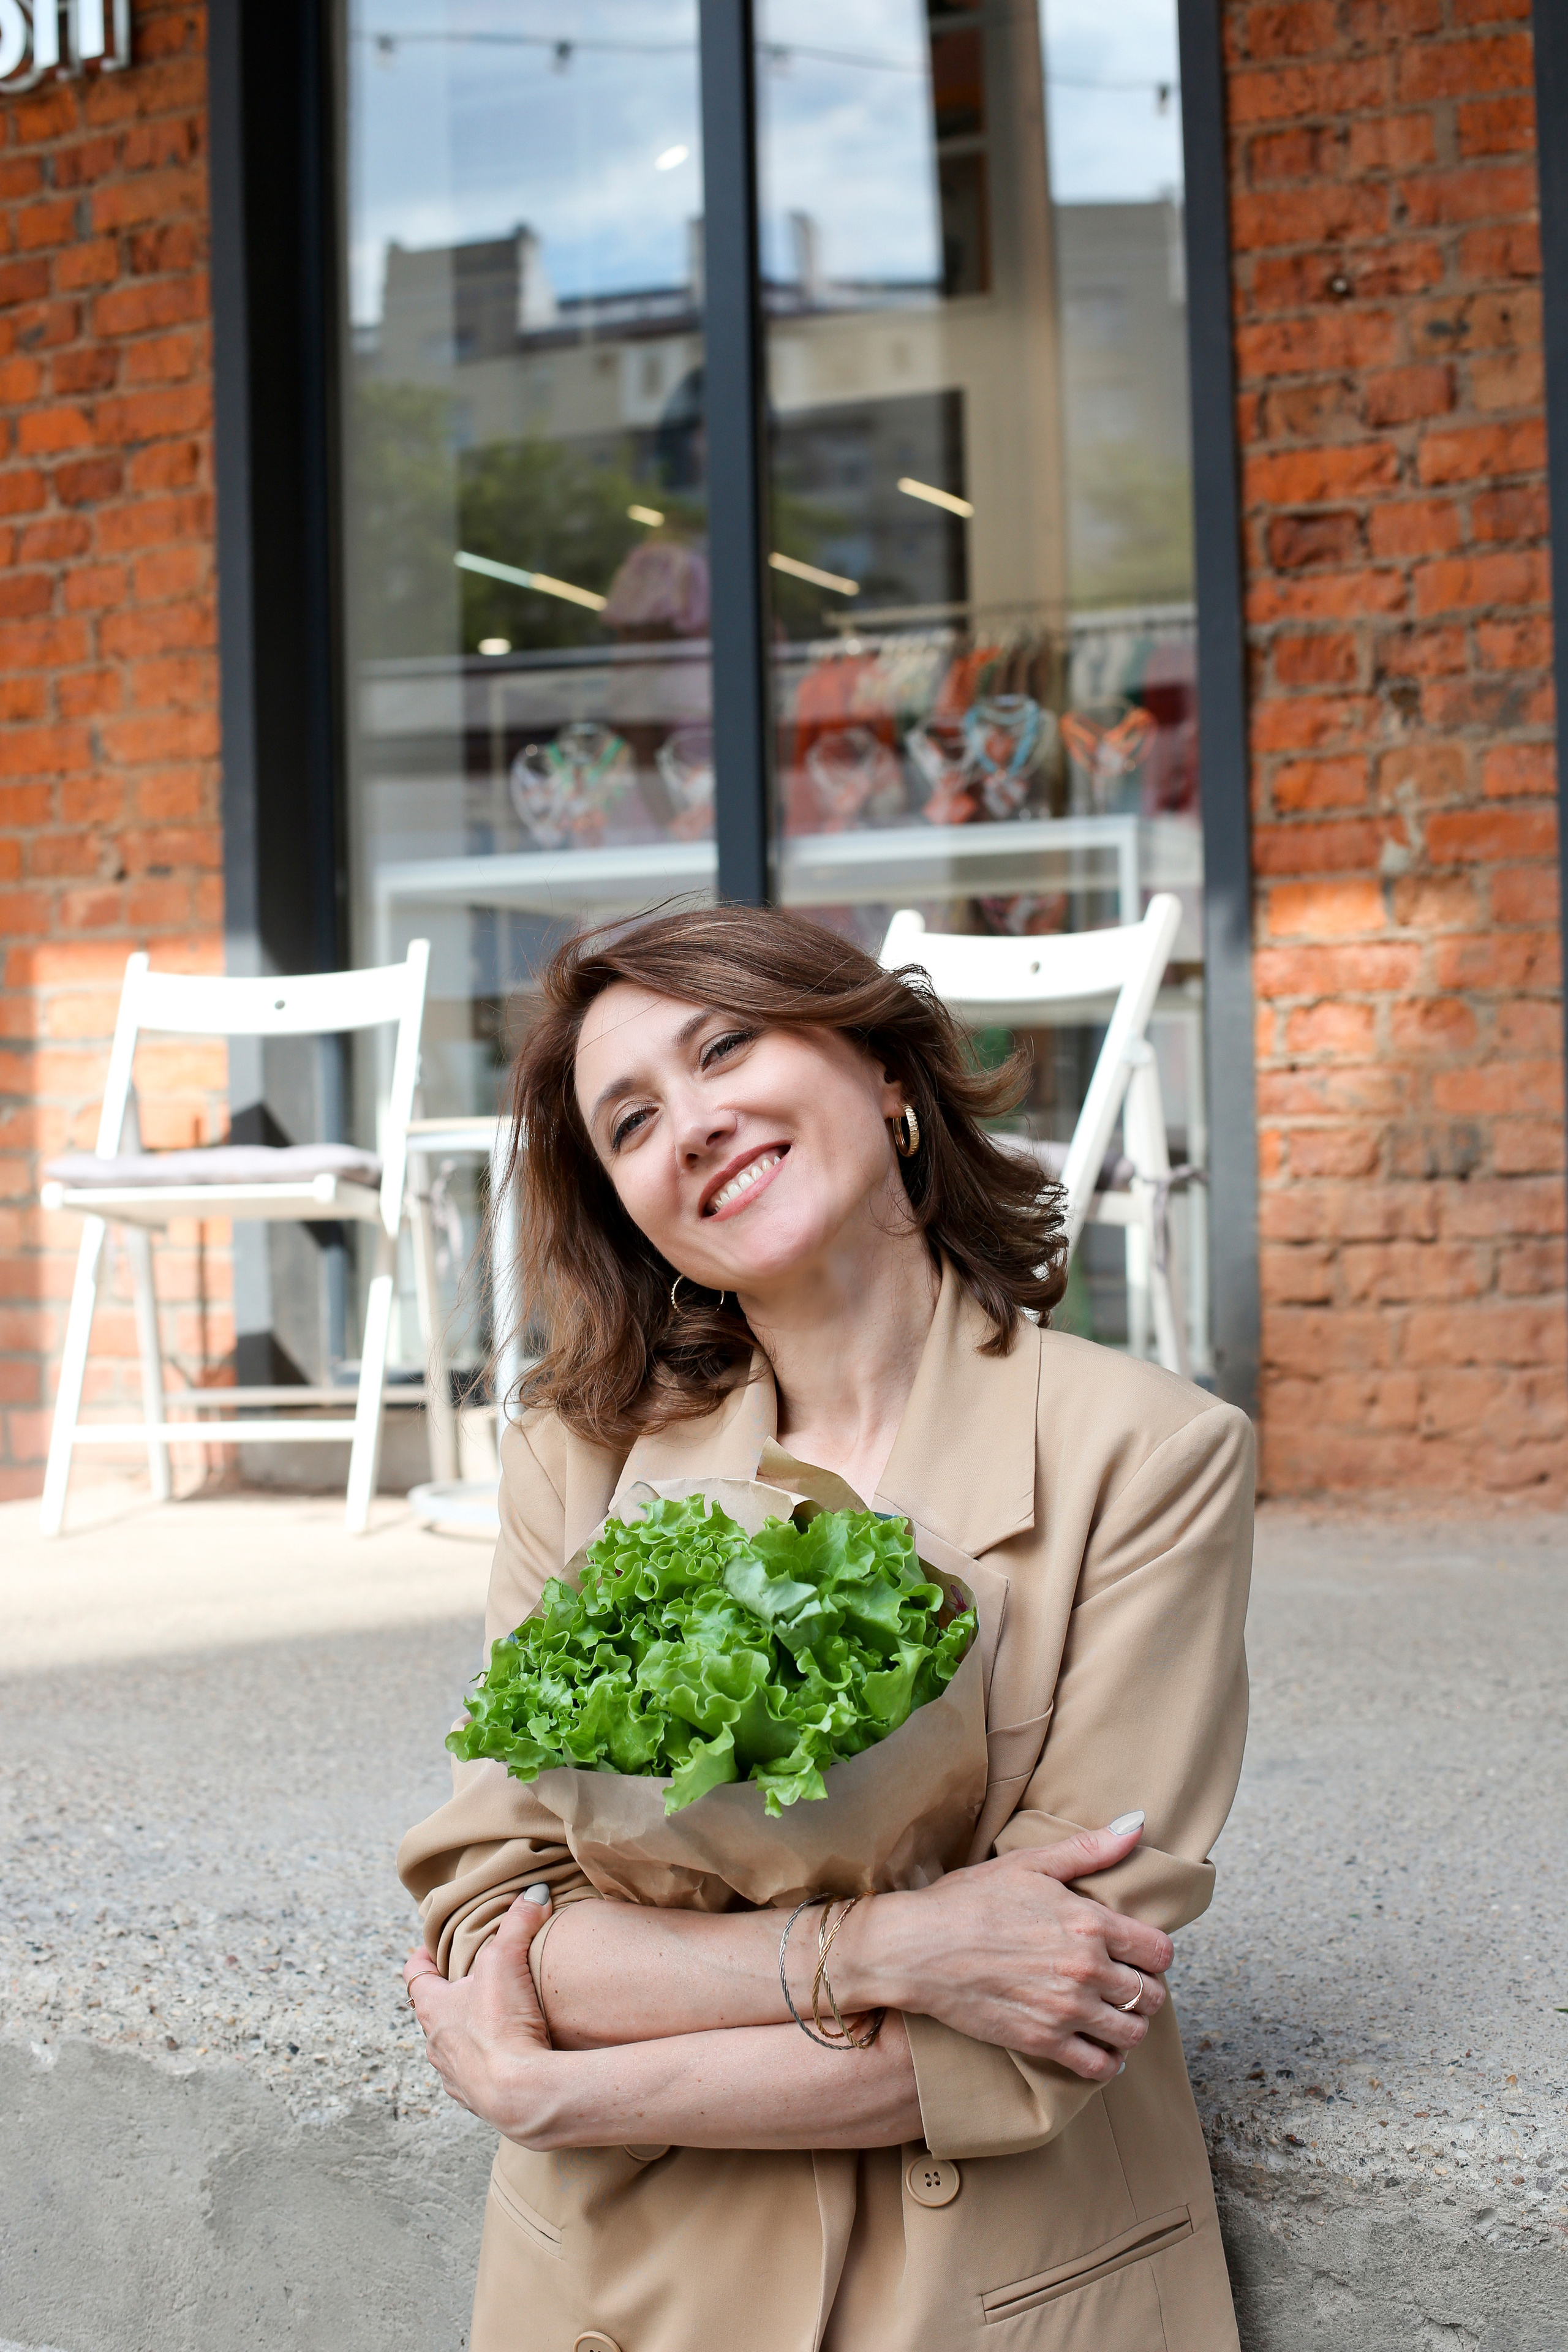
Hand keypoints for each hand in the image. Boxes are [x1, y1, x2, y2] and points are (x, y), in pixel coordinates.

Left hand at [404, 1887, 553, 2131]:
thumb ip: (519, 1922)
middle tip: (470, 1979)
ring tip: (493, 2019)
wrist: (520, 2094)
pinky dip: (489, 2063)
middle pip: (434, 2013)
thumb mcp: (506, 1959)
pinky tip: (509, 2056)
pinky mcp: (479, 2100)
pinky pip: (478, 2077)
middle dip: (450, 1995)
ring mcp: (455, 2076)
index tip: (429, 1948)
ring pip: (454, 2048)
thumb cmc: (500, 2026)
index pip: (415, 1977)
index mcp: (434, 2009)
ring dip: (468, 2033)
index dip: (421, 1959)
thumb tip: (535, 1893)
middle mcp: (436, 2045)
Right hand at [857, 1819, 1173, 2083]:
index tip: (1138, 1953)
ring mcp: (1066, 2010)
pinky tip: (1098, 2048)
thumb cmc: (970, 1899)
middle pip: (1152, 1995)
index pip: (1159, 1951)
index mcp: (1089, 1923)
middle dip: (1145, 1989)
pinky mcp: (1043, 2041)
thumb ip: (1089, 1849)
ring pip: (1132, 2033)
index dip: (1154, 1953)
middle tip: (1125, 1983)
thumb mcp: (1030, 1864)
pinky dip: (1107, 2062)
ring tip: (1112, 2014)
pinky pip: (1099, 2067)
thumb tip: (1137, 1824)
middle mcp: (1086, 1970)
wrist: (918, 1947)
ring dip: (1130, 2025)